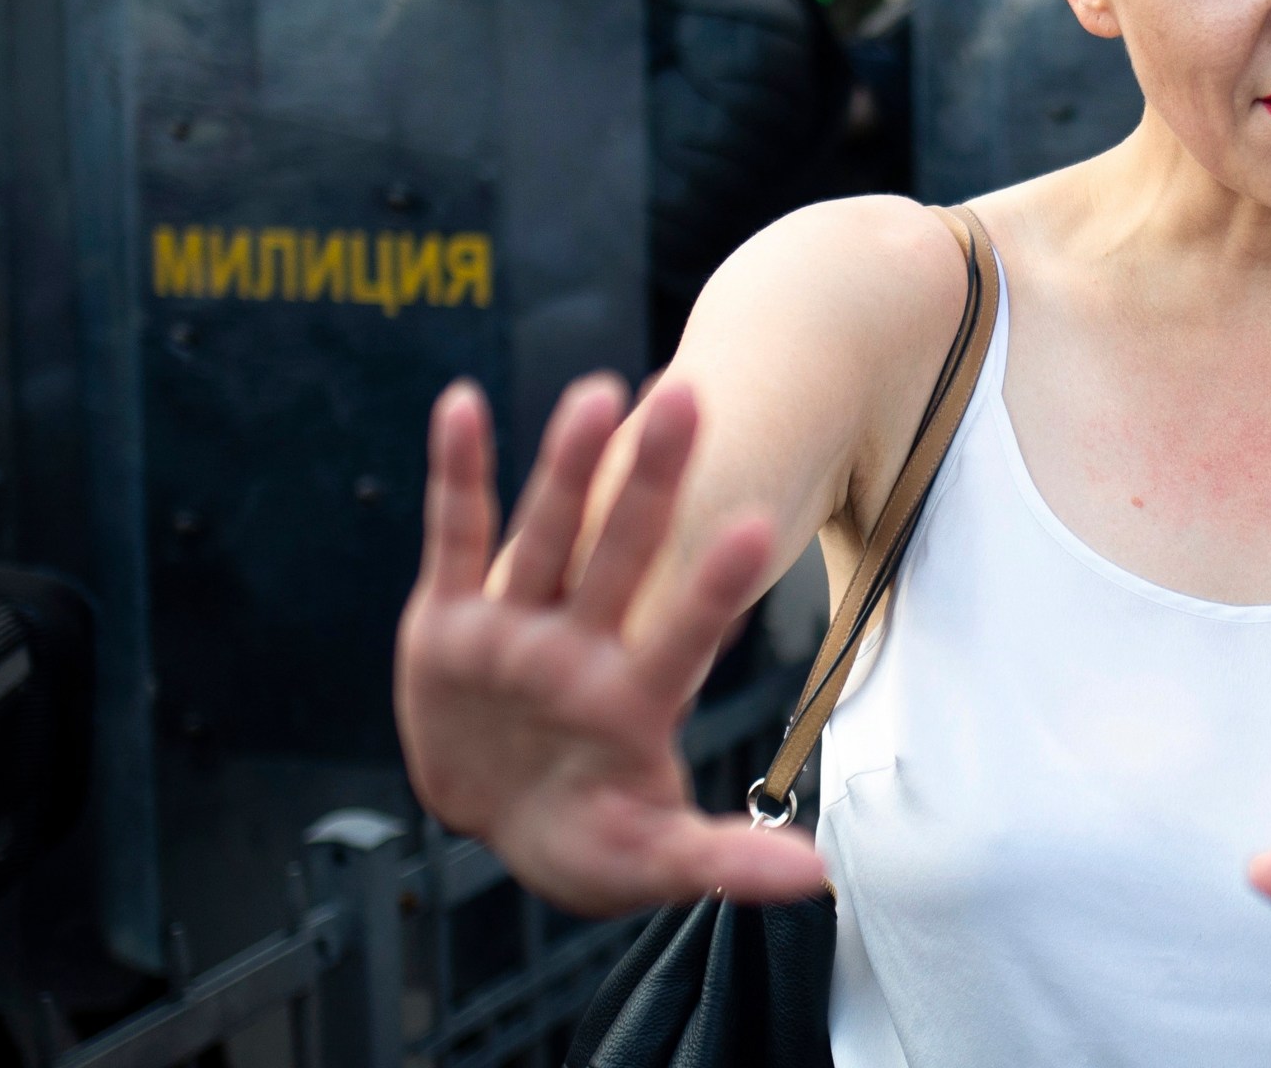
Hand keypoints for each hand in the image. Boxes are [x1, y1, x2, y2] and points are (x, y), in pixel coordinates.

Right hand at [394, 376, 825, 917]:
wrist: (502, 820)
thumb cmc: (587, 837)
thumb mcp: (650, 860)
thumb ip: (723, 861)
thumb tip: (818, 878)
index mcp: (634, 697)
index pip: (684, 633)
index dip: (713, 587)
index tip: (758, 528)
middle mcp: (580, 646)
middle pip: (622, 553)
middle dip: (652, 481)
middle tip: (688, 397)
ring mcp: (517, 625)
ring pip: (548, 532)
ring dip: (568, 463)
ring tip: (598, 392)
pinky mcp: (452, 619)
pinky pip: (457, 536)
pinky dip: (458, 472)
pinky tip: (463, 406)